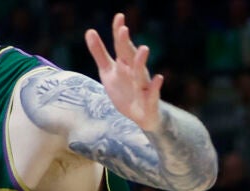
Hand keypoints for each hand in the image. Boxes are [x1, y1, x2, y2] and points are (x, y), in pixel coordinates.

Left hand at [84, 13, 163, 131]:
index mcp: (124, 64)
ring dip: (141, 62)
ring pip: (141, 73)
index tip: (118, 16)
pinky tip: (159, 78)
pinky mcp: (149, 100)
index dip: (118, 33)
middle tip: (123, 30)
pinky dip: (155, 86)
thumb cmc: (124, 90)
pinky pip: (152, 93)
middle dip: (125, 45)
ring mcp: (143, 86)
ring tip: (143, 49)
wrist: (140, 115)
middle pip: (129, 57)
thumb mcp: (107, 71)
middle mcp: (135, 72)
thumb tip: (90, 30)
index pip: (120, 46)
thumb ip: (99, 52)